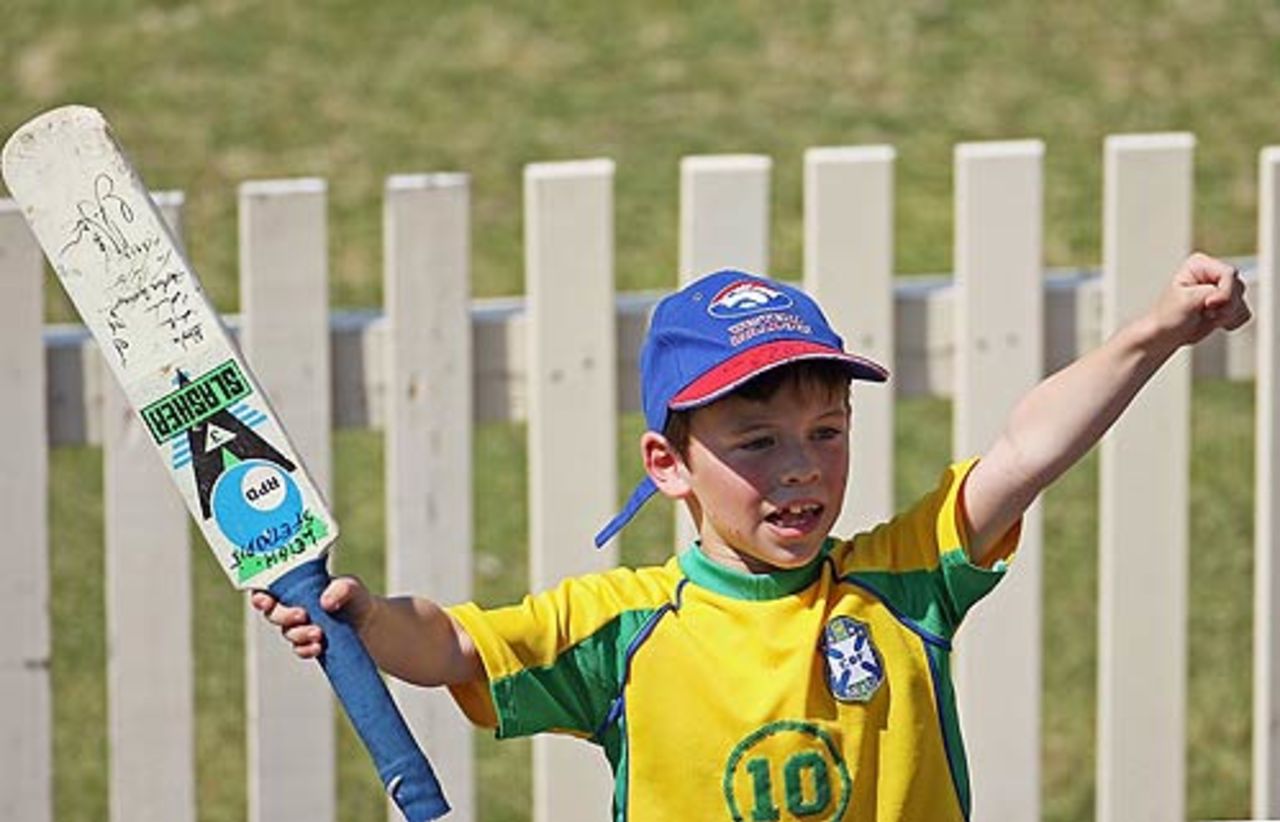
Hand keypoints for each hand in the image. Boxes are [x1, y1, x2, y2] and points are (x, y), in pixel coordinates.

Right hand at [250, 575, 374, 658]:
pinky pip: (299, 649)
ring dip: (299, 634)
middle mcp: (293, 606)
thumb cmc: (354, 598)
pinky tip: (318, 647)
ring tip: (319, 633)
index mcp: (297, 586)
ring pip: (287, 632)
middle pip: (273, 613)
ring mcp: (299, 627)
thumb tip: (325, 602)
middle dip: (283, 616)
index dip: (260, 596)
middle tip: (302, 615)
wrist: (369, 623)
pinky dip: (305, 649)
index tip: (266, 601)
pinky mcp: (308, 643)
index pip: (269, 589)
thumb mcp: (352, 587)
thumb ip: (341, 588)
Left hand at [1153, 252, 1250, 346]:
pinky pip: (1244, 313)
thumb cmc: (1169, 315)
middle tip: (1205, 313)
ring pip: (1242, 302)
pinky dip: (1231, 321)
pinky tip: (1213, 323)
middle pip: (1238, 288)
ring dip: (1226, 316)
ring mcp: (1222, 288)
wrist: (1165, 335)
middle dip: (1224, 306)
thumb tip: (1230, 294)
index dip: (1224, 292)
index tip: (1208, 305)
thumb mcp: (1188, 300)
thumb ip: (1213, 292)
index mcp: (1200, 264)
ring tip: (1205, 317)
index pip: (1228, 273)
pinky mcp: (1229, 303)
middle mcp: (1213, 272)